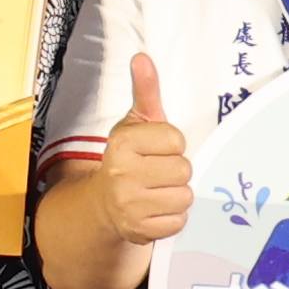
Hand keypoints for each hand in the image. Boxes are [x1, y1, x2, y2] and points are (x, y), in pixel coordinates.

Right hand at [98, 53, 192, 251]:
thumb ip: (144, 91)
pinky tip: (157, 208)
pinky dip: (173, 217)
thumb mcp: (135, 123)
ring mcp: (129, 206)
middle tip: (159, 172)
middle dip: (177, 170)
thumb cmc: (128, 159)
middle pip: (184, 169)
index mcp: (122, 143)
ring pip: (184, 196)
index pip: (176, 139)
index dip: (172, 144)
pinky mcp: (139, 230)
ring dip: (177, 194)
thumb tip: (142, 58)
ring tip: (159, 190)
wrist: (104, 204)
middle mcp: (122, 174)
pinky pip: (178, 221)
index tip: (157, 149)